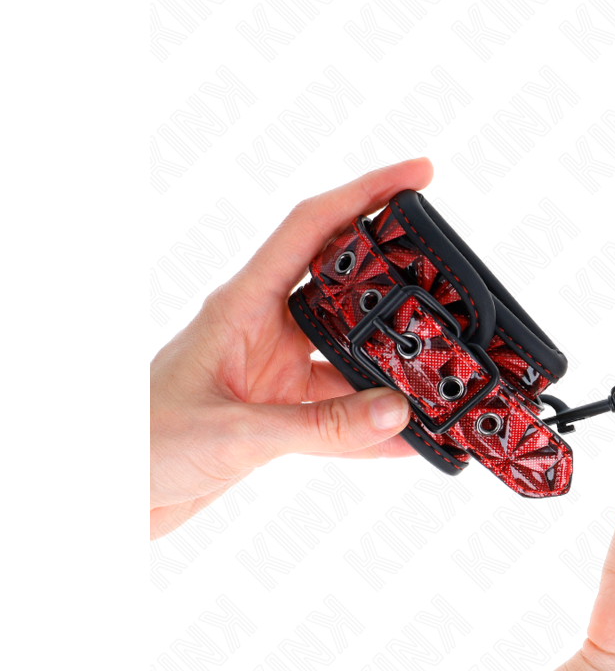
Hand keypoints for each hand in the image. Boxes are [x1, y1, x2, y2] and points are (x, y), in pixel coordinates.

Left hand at [150, 158, 433, 538]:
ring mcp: (272, 371)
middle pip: (345, 285)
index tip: (419, 175)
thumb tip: (399, 413)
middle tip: (451, 282)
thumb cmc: (139, 445)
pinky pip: (340, 413)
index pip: (312, 227)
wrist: (108, 495)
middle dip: (398, 279)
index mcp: (241, 304)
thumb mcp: (236, 433)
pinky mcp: (276, 415)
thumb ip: (320, 427)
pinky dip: (374, 428)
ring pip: (349, 354)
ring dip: (392, 366)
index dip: (366, 193)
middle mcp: (262, 328)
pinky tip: (411, 442)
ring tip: (442, 375)